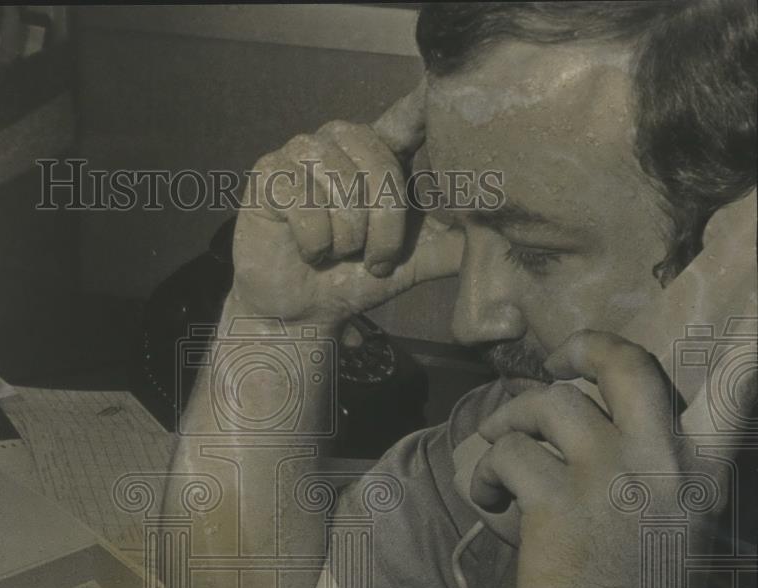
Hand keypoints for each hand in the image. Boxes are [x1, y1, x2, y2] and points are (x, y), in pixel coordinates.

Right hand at [230, 78, 463, 325]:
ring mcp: (300, 152)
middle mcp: (339, 141)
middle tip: (371, 259)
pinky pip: (305, 207)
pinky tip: (306, 251)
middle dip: (384, 231)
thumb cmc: (351, 281)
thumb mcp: (412, 263)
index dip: (422, 106)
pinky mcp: (267, 174)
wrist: (299, 314)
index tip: (440, 91)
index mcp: (377, 152)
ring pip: (343, 192)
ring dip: (346, 241)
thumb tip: (501, 235)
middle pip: (382, 171)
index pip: (405, 117)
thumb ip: (451, 244)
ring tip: (335, 254)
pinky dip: (313, 243)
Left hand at [471, 330, 755, 587]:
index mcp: (703, 466)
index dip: (743, 342)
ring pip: (546, 404)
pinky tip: (487, 503)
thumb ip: (652, 474)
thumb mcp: (677, 530)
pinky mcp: (558, 504)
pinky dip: (483, 473)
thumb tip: (593, 431)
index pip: (735, 384)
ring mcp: (611, 478)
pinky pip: (505, 453)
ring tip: (499, 466)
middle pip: (621, 363)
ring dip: (510, 425)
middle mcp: (664, 460)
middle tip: (555, 366)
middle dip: (580, 350)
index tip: (751, 296)